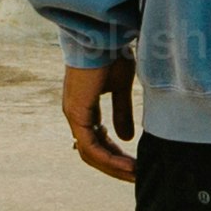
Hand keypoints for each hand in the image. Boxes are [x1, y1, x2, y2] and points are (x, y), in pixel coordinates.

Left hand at [62, 56, 137, 178]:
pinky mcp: (77, 114)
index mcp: (84, 109)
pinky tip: (127, 165)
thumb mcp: (121, 87)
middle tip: (136, 175)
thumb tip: (126, 138)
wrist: (103, 35)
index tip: (134, 163)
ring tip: (135, 175)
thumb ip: (122, 112)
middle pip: (92, 153)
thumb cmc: (111, 54)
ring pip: (90, 154)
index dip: (115, 155)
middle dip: (114, 166)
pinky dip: (109, 159)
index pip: (96, 141)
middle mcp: (75, 115)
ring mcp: (74, 115)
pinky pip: (90, 147)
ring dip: (113, 167)